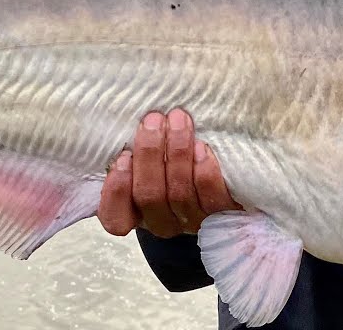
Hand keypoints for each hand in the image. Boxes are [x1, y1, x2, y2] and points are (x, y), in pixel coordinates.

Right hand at [98, 109, 241, 237]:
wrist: (226, 178)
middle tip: (154, 119)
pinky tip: (202, 147)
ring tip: (179, 120)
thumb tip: (129, 123)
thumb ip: (136, 151)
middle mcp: (163, 222)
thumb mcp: (151, 157)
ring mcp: (192, 221)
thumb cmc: (176, 159)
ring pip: (179, 194)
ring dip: (177, 153)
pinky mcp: (222, 214)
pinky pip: (212, 198)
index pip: (116, 219)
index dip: (116, 191)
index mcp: (137, 213)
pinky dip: (204, 172)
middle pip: (149, 196)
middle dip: (150, 154)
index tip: (123, 156)